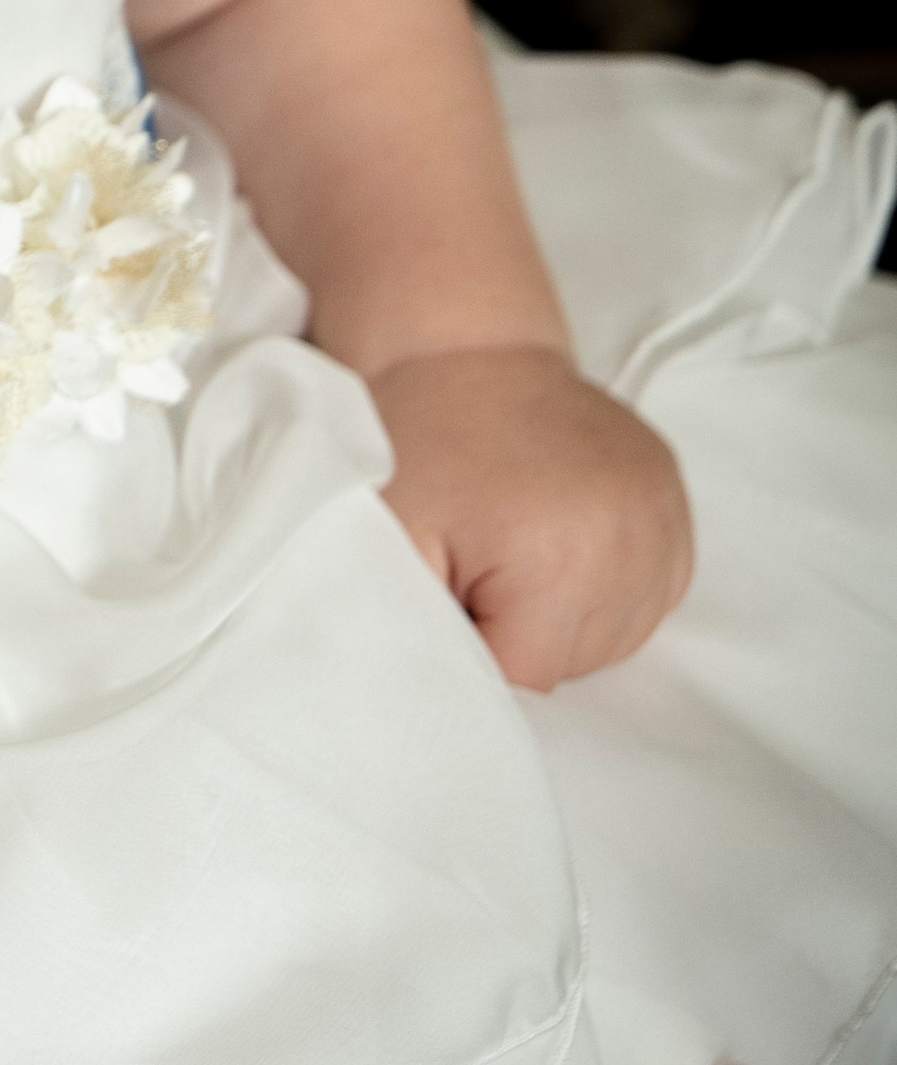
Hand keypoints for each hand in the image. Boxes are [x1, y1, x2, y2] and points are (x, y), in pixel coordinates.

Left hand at [370, 343, 693, 692]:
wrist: (458, 351)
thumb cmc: (411, 444)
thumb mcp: (391, 546)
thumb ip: (424, 636)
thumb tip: (460, 712)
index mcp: (561, 560)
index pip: (527, 677)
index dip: (475, 648)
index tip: (447, 594)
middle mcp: (631, 541)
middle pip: (578, 661)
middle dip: (521, 633)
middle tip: (475, 563)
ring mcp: (663, 515)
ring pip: (619, 634)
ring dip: (567, 615)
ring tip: (516, 551)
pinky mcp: (673, 497)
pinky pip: (652, 591)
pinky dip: (608, 586)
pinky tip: (560, 544)